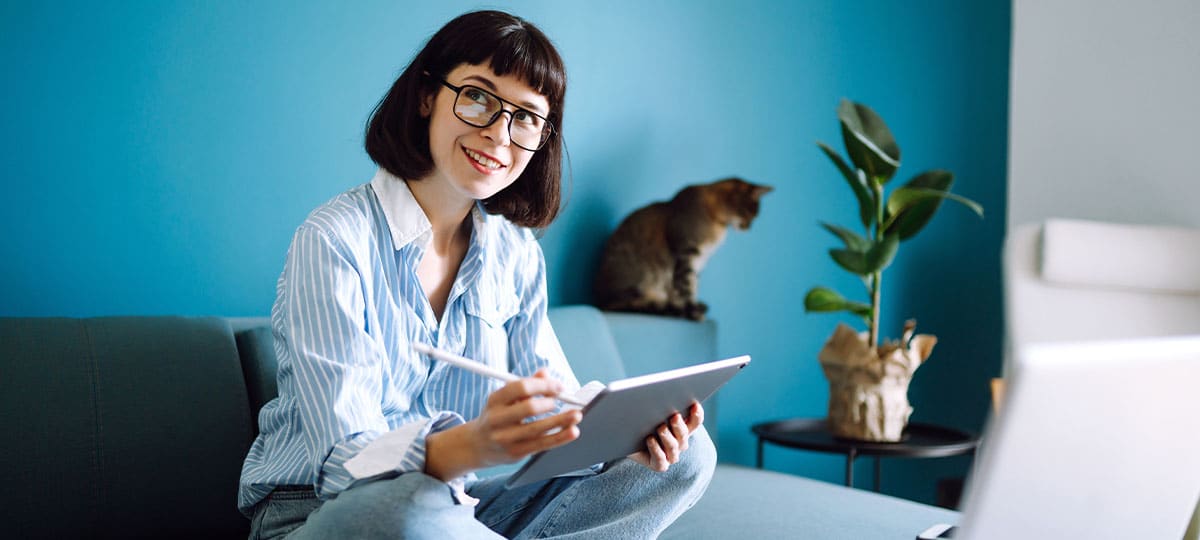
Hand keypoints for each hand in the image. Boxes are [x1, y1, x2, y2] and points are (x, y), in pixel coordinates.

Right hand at [426, 369, 581, 479]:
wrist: (477, 445)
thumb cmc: (497, 416)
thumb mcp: (505, 398)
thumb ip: (525, 385)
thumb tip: (546, 373)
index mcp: (494, 400)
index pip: (521, 387)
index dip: (543, 385)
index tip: (559, 386)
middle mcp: (497, 419)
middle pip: (529, 408)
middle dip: (551, 402)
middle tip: (565, 400)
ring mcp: (505, 438)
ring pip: (538, 429)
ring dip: (561, 421)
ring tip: (576, 415)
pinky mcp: (515, 453)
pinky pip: (541, 445)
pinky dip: (559, 438)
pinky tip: (572, 432)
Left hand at [629, 402, 703, 471]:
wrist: (625, 439)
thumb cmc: (639, 421)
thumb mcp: (649, 411)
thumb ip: (658, 404)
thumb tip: (661, 392)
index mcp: (682, 427)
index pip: (695, 422)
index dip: (697, 415)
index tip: (694, 405)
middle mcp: (679, 442)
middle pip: (684, 434)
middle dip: (679, 425)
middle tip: (674, 416)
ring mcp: (670, 455)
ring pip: (674, 447)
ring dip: (668, 437)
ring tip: (660, 428)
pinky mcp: (659, 465)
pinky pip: (661, 461)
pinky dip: (656, 450)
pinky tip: (650, 440)